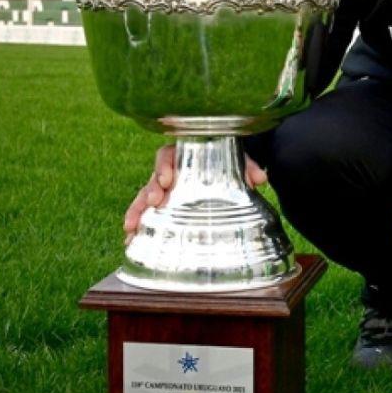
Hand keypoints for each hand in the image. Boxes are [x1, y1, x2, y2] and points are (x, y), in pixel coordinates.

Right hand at [123, 144, 268, 241]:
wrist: (225, 168)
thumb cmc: (226, 161)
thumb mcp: (237, 160)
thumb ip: (247, 167)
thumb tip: (259, 178)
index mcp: (183, 155)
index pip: (167, 156)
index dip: (164, 166)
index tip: (166, 179)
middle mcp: (169, 171)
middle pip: (153, 179)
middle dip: (151, 191)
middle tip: (154, 202)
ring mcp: (164, 189)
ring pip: (145, 197)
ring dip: (138, 211)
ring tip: (131, 227)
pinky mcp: (164, 205)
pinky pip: (148, 213)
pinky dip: (139, 224)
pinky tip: (132, 237)